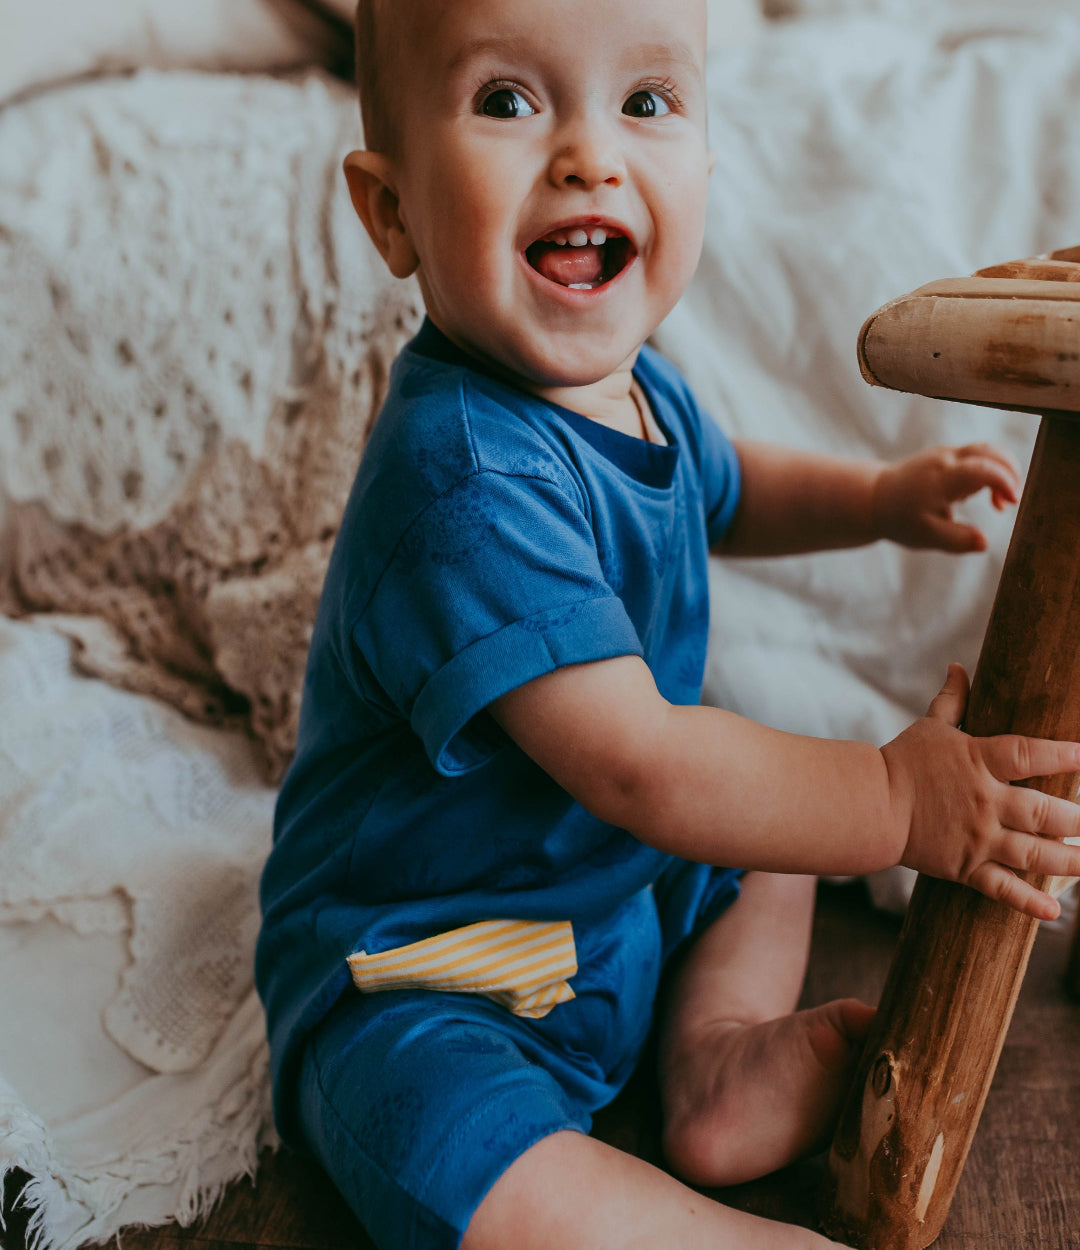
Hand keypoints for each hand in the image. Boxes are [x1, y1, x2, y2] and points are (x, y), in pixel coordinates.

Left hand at [872, 443, 1019, 551]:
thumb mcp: (927, 536)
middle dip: (1011, 472)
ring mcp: (946, 454)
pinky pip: (977, 457)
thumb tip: (984, 543)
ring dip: (1002, 472)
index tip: (1012, 502)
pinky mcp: (947, 456)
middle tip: (1011, 501)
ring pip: (986, 452)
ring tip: (998, 504)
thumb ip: (957, 540)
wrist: (876, 498)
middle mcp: (945, 459)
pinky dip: (989, 472)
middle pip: (990, 451)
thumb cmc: (902, 519)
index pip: (981, 468)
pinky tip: (980, 497)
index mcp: (941, 479)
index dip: (1004, 481)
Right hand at [881, 664, 1079, 919]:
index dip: (1063, 755)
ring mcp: (977, 838)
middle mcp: (984, 802)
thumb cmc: (902, 762)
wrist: (870, 805)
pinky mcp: (965, 866)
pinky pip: (1001, 887)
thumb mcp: (930, 727)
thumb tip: (959, 667)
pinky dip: (1027, 901)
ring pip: (1033, 853)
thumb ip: (952, 700)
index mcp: (978, 762)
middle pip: (1044, 813)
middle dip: (1078, 820)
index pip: (1029, 755)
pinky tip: (1053, 912)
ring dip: (1069, 861)